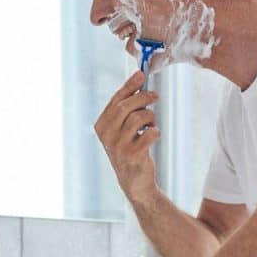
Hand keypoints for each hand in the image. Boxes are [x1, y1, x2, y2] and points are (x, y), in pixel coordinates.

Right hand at [94, 71, 161, 200]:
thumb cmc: (130, 149)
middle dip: (143, 98)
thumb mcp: (122, 128)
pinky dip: (155, 131)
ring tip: (151, 123)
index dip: (129, 86)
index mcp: (101, 126)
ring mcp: (118, 146)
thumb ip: (127, 105)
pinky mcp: (133, 155)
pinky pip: (149, 133)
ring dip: (150, 117)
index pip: (115, 100)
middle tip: (155, 96)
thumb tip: (138, 77)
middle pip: (125, 107)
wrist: (135, 181)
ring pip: (138, 118)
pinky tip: (153, 135)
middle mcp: (106, 136)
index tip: (141, 75)